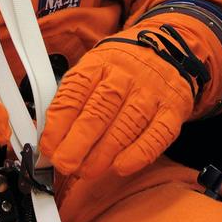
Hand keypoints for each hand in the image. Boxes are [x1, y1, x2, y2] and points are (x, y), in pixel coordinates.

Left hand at [40, 41, 194, 179]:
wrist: (166, 51)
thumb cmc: (121, 68)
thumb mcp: (93, 69)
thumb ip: (73, 98)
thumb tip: (50, 136)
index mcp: (100, 63)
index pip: (75, 92)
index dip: (59, 122)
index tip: (48, 146)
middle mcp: (125, 76)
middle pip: (99, 110)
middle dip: (78, 142)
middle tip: (65, 163)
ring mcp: (150, 92)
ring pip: (126, 125)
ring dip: (103, 154)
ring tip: (87, 170)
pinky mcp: (172, 109)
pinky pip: (157, 134)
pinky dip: (138, 154)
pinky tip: (121, 167)